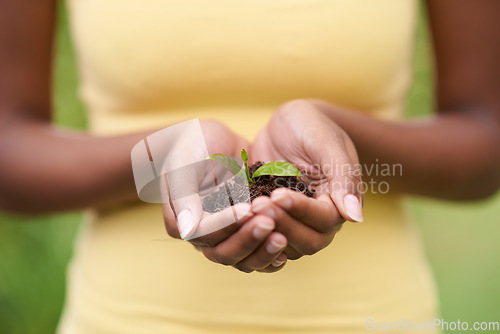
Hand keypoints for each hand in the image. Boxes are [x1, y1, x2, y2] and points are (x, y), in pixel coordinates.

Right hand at [162, 120, 287, 272]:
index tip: (247, 209)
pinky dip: (270, 253)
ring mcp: (226, 237)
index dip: (225, 224)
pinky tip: (287, 245)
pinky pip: (257, 253)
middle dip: (247, 240)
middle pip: (224, 253)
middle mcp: (203, 237)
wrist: (213, 140)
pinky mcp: (245, 233)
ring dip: (262, 250)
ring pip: (242, 259)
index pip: (204, 233)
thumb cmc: (193, 147)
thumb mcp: (184, 164)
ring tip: (282, 237)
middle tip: (269, 223)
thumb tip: (187, 229)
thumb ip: (184, 196)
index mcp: (182, 223)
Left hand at [250, 100, 363, 259]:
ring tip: (246, 210)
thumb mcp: (327, 143)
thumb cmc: (312, 126)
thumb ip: (343, 178)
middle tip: (258, 205)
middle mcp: (319, 218)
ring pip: (285, 244)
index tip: (277, 194)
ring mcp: (294, 220)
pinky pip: (264, 233)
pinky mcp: (271, 217)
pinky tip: (234, 215)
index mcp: (338, 201)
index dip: (301, 211)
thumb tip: (356, 218)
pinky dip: (250, 229)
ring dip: (265, 231)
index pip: (325, 220)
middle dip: (282, 224)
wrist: (287, 122)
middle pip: (307, 242)